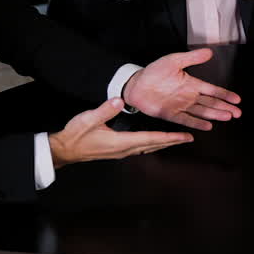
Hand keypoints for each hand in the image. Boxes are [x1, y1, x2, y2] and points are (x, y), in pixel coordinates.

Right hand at [49, 98, 192, 167]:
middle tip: (189, 138)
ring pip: (148, 148)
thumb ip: (104, 109)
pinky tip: (155, 142)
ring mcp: (121, 152)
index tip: (184, 136)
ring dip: (163, 144)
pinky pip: (141, 148)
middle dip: (172, 141)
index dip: (169, 137)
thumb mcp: (88, 119)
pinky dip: (152, 144)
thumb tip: (119, 100)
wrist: (65, 150)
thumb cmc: (76, 134)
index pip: (150, 138)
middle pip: (154, 145)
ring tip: (177, 140)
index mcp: (121, 142)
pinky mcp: (117, 151)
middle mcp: (125, 149)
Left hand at [123, 48, 241, 130]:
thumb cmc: (154, 71)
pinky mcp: (170, 114)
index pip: (212, 90)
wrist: (136, 84)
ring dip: (214, 114)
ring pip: (201, 111)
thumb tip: (209, 52)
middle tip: (237, 113)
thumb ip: (192, 58)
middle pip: (210, 103)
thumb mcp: (174, 60)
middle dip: (224, 107)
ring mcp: (180, 106)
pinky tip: (208, 126)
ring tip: (227, 117)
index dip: (225, 95)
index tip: (237, 99)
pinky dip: (196, 122)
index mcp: (191, 83)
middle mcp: (188, 96)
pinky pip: (186, 119)